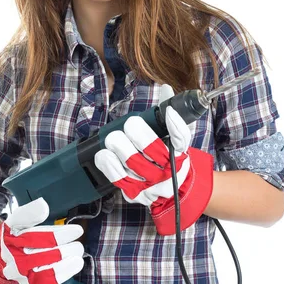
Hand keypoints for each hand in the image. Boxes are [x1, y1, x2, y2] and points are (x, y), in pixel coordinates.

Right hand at [0, 198, 84, 283]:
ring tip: (78, 254)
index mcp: (13, 241)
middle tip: (78, 244)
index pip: (39, 237)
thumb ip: (29, 212)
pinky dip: (64, 274)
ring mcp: (23, 275)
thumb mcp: (17, 220)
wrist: (3, 258)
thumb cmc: (15, 236)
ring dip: (67, 263)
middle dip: (66, 249)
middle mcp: (16, 260)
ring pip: (48, 271)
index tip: (77, 231)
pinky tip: (74, 265)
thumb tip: (43, 206)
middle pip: (46, 255)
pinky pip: (49, 282)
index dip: (61, 234)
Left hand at [94, 86, 213, 234]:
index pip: (180, 138)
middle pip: (153, 151)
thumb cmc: (168, 158)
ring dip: (120, 147)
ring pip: (133, 165)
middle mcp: (169, 170)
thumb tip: (166, 89)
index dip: (175, 124)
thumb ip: (168, 115)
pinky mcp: (136, 194)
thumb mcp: (173, 138)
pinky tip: (104, 154)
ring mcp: (152, 185)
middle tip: (128, 126)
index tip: (168, 111)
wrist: (172, 191)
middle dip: (138, 134)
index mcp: (180, 153)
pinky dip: (109, 165)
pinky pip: (120, 180)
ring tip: (112, 138)